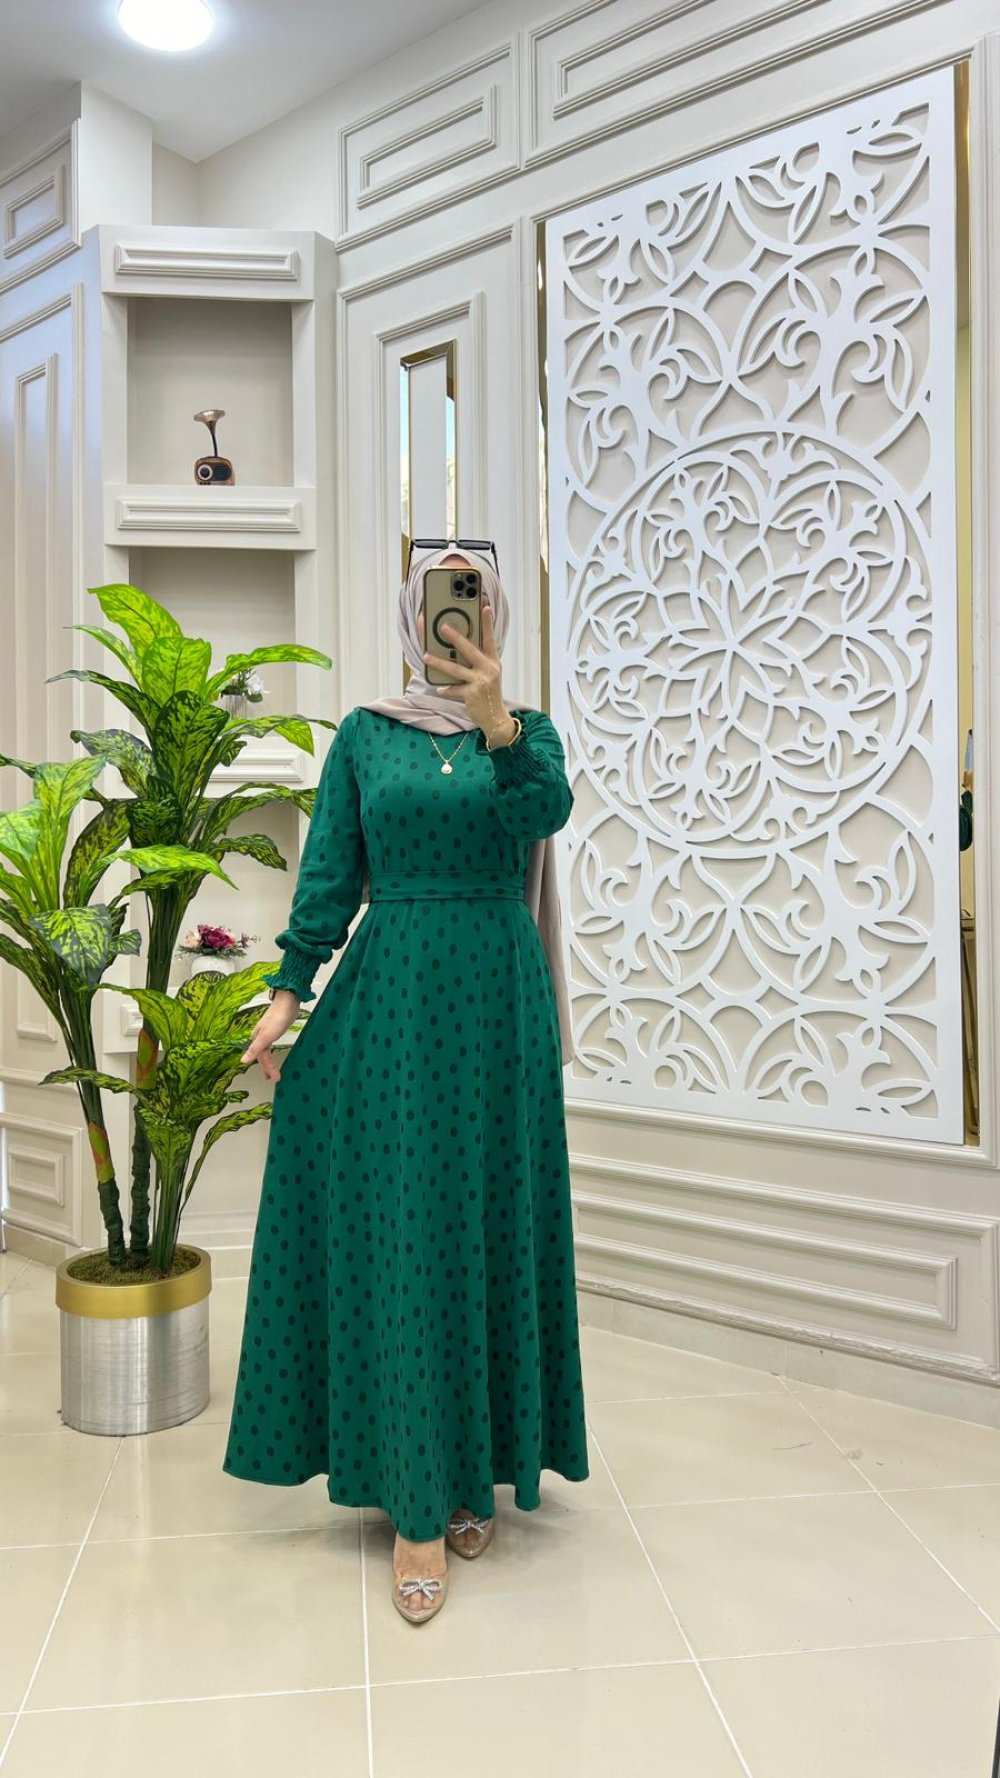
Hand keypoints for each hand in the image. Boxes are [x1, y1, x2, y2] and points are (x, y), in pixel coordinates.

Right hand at [241, 990, 299, 1081]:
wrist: (288, 1001)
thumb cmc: (278, 1016)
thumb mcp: (266, 1036)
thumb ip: (255, 1049)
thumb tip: (243, 1060)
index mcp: (257, 1038)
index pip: (261, 1058)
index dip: (267, 1068)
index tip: (273, 1077)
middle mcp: (260, 1035)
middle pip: (263, 1055)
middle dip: (268, 1067)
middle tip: (274, 1077)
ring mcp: (268, 1032)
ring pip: (267, 1050)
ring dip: (269, 1061)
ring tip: (273, 1069)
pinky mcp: (276, 1028)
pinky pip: (272, 1044)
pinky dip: (273, 1051)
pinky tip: (274, 1050)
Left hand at [418, 602, 514, 740]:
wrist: (495, 717)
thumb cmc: (488, 693)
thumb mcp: (489, 674)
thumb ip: (477, 661)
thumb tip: (456, 649)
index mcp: (493, 661)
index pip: (490, 639)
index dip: (487, 623)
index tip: (485, 607)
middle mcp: (489, 669)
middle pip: (469, 649)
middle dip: (455, 637)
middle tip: (443, 627)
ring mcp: (481, 681)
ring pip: (456, 669)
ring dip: (439, 662)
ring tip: (426, 656)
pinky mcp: (473, 694)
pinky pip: (455, 689)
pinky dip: (447, 689)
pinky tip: (440, 689)